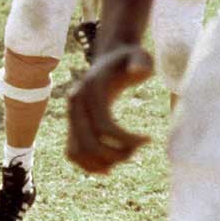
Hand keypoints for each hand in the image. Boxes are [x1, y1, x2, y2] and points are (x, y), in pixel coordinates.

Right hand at [66, 43, 153, 174]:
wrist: (109, 57)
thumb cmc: (129, 58)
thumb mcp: (139, 55)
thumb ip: (140, 62)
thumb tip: (137, 71)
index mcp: (90, 89)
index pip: (104, 126)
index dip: (128, 140)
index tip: (148, 140)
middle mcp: (75, 103)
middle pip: (89, 143)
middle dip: (116, 155)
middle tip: (136, 150)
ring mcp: (71, 114)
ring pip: (76, 152)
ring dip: (102, 162)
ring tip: (124, 156)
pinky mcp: (72, 123)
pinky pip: (72, 151)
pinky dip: (88, 164)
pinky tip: (110, 165)